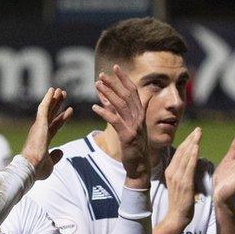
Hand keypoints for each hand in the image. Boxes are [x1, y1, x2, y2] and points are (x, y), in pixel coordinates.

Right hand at [21, 87, 72, 179]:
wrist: (30, 168)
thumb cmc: (38, 169)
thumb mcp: (51, 163)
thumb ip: (56, 156)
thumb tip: (61, 151)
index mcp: (43, 140)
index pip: (55, 126)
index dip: (62, 118)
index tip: (69, 110)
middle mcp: (40, 131)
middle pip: (51, 114)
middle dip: (58, 104)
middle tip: (63, 94)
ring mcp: (39, 127)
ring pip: (48, 109)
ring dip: (54, 99)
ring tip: (60, 90)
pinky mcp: (39, 124)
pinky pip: (44, 108)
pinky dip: (48, 99)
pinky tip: (52, 90)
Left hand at [92, 65, 149, 186]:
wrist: (140, 166)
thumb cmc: (133, 146)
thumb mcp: (128, 126)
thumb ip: (119, 112)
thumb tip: (109, 99)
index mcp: (140, 113)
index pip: (133, 91)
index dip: (124, 78)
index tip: (116, 67)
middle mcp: (138, 117)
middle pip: (126, 95)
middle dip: (114, 83)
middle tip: (102, 74)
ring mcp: (134, 126)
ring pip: (120, 105)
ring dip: (108, 93)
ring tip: (97, 85)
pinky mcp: (127, 136)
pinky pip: (115, 121)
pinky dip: (105, 113)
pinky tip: (94, 107)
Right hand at [164, 127, 201, 228]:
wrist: (177, 216)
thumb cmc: (180, 201)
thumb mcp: (179, 183)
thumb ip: (183, 172)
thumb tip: (191, 162)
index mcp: (170, 171)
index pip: (179, 152)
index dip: (187, 141)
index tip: (194, 133)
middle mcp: (172, 172)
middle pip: (181, 151)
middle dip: (190, 139)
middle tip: (199, 129)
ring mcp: (177, 177)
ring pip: (185, 156)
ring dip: (192, 143)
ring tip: (199, 134)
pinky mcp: (184, 183)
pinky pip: (189, 166)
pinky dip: (192, 155)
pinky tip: (196, 147)